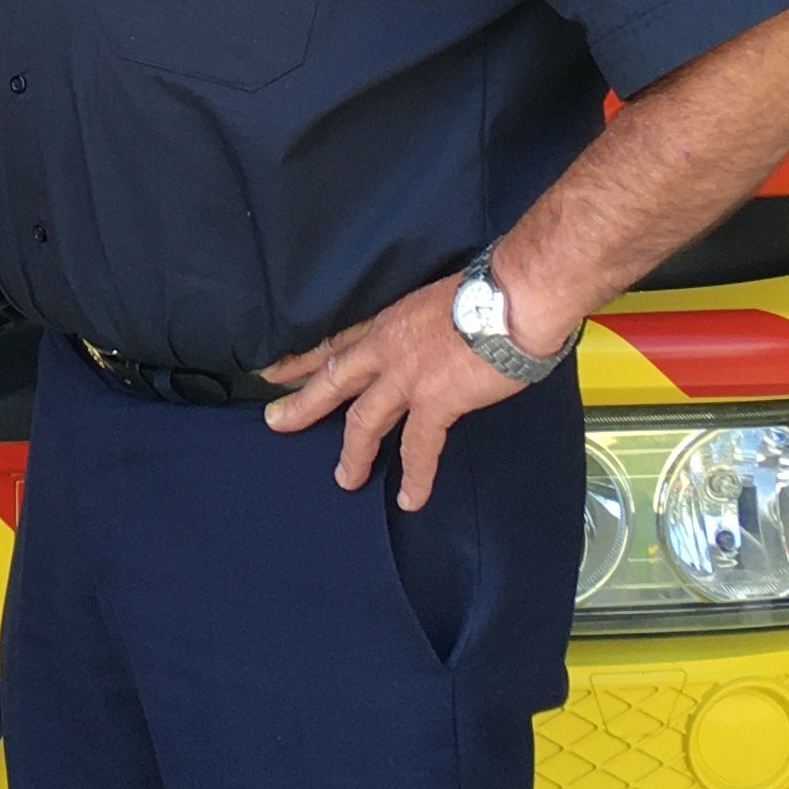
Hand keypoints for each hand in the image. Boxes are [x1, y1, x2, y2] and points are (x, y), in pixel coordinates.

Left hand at [257, 277, 541, 512]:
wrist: (513, 298)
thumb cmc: (488, 290)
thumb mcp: (435, 299)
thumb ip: (421, 324)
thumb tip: (428, 340)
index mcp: (390, 322)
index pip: (336, 342)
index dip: (304, 359)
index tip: (275, 371)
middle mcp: (388, 349)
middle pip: (332, 380)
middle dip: (302, 404)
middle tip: (275, 422)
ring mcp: (407, 377)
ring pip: (364, 421)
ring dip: (352, 454)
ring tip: (344, 480)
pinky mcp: (435, 401)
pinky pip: (418, 448)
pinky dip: (415, 477)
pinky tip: (410, 498)